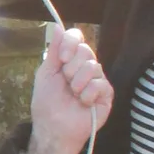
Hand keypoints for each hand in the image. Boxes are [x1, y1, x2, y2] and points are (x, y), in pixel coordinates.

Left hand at [26, 25, 112, 153]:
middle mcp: (86, 67)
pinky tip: (83, 103)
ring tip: (74, 95)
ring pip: (94, 67)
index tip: (61, 58)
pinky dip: (88, 94)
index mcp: (70, 60)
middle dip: (71, 68)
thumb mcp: (46, 74)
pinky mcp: (107, 95)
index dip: (71, 43)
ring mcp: (97, 80)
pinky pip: (101, 84)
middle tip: (66, 83)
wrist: (53, 128)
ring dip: (78, 83)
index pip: (77, 38)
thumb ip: (54, 51)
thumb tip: (57, 26)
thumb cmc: (47, 103)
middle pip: (86, 50)